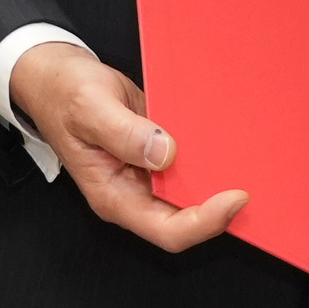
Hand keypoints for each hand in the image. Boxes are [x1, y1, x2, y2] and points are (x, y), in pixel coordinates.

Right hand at [9, 41, 247, 252]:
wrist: (56, 77)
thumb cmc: (63, 95)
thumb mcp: (89, 108)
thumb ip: (124, 133)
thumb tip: (165, 153)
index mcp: (115, 197)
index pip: (167, 230)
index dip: (205, 222)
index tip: (234, 197)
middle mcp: (135, 192)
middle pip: (187, 219)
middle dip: (221, 206)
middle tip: (252, 178)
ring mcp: (148, 174)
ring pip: (193, 192)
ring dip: (220, 180)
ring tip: (249, 159)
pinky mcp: (159, 153)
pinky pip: (191, 163)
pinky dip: (211, 155)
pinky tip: (230, 139)